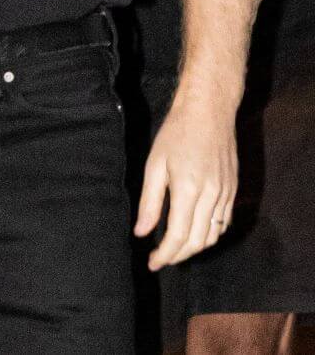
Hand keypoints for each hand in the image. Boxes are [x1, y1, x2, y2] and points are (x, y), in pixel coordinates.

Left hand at [134, 90, 236, 269]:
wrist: (209, 111)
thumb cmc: (176, 133)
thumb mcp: (154, 164)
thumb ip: (149, 201)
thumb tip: (141, 232)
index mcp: (189, 190)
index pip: (178, 236)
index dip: (165, 254)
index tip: (152, 263)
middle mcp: (212, 196)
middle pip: (197, 242)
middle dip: (178, 256)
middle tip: (161, 259)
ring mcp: (226, 194)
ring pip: (213, 236)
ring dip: (194, 248)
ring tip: (175, 249)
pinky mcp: (233, 190)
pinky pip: (223, 223)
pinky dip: (209, 234)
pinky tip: (194, 232)